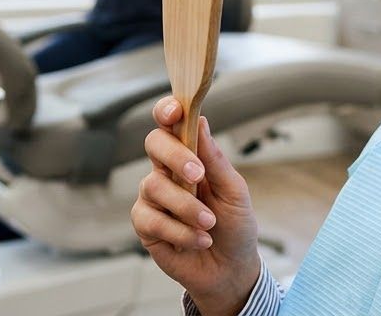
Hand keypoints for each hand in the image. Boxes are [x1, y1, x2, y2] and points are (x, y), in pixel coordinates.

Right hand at [132, 98, 262, 314]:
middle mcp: (166, 171)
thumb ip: (215, 160)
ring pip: (153, 186)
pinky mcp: (145, 226)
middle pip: (154, 145)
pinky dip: (180, 232)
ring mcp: (152, 198)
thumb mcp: (235, 191)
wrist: (231, 268)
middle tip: (198, 175)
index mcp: (190, 156)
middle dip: (175, 156)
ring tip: (209, 224)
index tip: (176, 112)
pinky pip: (152, 220)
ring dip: (186, 207)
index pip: (170, 125)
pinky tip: (200, 239)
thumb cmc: (235, 225)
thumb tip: (201, 121)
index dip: (167, 111)